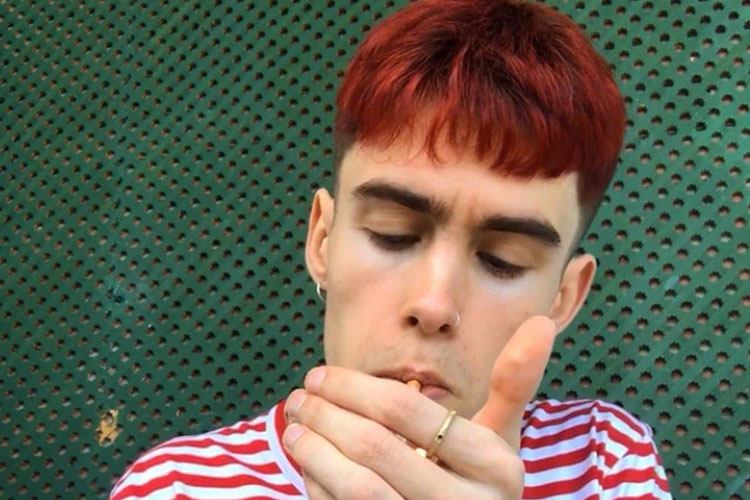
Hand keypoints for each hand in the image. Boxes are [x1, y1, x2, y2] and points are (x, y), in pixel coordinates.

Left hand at [283, 315, 556, 498]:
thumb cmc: (478, 487)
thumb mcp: (501, 441)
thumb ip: (514, 385)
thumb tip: (541, 321)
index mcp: (495, 467)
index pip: (410, 411)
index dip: (354, 387)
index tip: (321, 374)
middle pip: (374, 447)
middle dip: (326, 414)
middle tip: (300, 395)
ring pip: (355, 487)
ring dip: (313, 449)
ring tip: (293, 424)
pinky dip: (317, 486)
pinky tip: (307, 464)